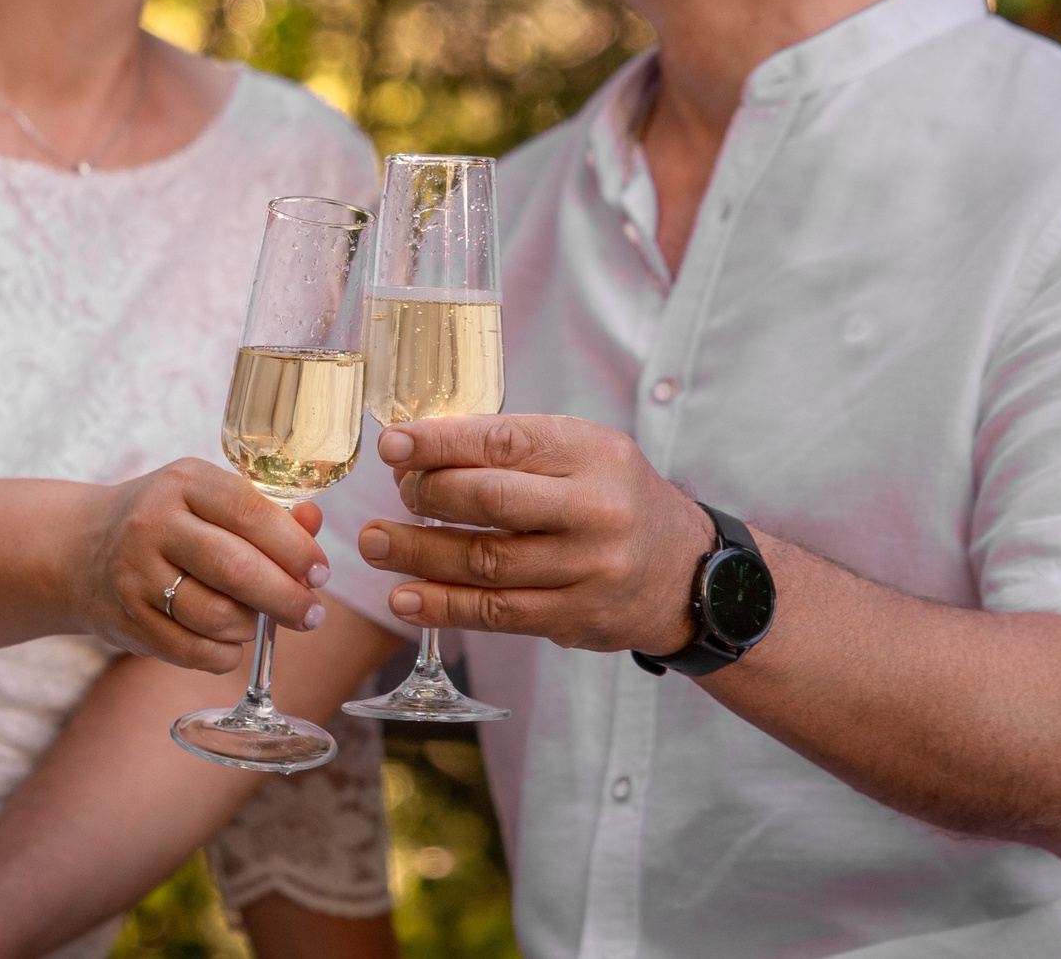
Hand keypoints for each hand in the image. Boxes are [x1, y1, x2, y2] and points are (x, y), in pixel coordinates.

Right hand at [71, 460, 329, 672]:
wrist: (77, 549)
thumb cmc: (164, 520)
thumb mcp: (206, 498)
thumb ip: (264, 510)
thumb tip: (315, 524)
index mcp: (183, 482)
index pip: (251, 512)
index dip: (296, 547)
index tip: (321, 572)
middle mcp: (154, 524)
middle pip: (236, 569)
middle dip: (286, 598)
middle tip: (312, 614)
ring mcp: (136, 575)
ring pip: (216, 616)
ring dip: (253, 627)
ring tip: (261, 621)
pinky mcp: (127, 621)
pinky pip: (193, 652)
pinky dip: (224, 654)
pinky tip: (232, 643)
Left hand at [358, 414, 712, 654]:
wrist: (686, 573)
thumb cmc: (615, 499)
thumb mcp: (585, 453)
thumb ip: (517, 450)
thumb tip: (421, 451)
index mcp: (594, 455)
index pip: (507, 441)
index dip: (442, 442)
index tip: (393, 444)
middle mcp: (596, 511)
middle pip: (494, 501)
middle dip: (429, 495)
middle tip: (394, 493)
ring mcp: (589, 570)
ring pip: (488, 563)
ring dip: (419, 554)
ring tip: (375, 544)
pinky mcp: (577, 618)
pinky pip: (498, 613)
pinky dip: (444, 606)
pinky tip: (406, 597)